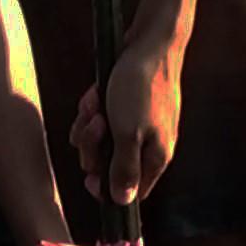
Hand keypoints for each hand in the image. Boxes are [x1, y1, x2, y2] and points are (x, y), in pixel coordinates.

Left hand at [69, 34, 181, 205]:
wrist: (149, 43)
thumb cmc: (142, 87)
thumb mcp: (129, 133)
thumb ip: (124, 170)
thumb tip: (122, 202)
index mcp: (156, 156)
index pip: (131, 193)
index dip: (108, 188)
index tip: (91, 173)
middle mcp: (148, 144)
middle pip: (109, 166)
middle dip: (93, 146)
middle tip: (97, 124)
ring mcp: (137, 124)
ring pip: (100, 141)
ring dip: (89, 124)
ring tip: (96, 104)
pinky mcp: (126, 107)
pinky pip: (100, 119)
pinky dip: (93, 108)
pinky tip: (96, 94)